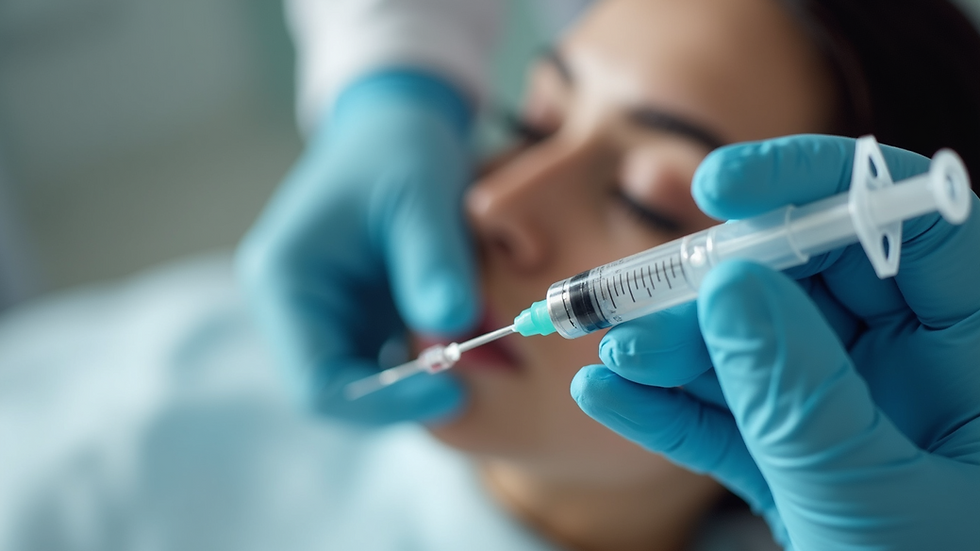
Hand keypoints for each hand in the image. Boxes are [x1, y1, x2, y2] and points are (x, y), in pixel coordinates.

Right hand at [237, 71, 479, 424]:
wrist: (397, 124)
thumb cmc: (400, 148)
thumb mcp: (422, 194)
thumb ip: (433, 261)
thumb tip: (452, 327)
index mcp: (284, 280)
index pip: (316, 383)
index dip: (382, 403)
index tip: (453, 391)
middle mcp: (290, 306)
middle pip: (336, 391)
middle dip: (401, 394)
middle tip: (469, 380)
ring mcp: (319, 313)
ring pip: (362, 382)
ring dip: (414, 379)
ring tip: (469, 351)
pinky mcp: (351, 315)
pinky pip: (382, 360)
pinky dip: (421, 360)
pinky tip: (458, 338)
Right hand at [572, 135, 979, 548]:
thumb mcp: (873, 501)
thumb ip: (802, 395)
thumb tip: (735, 286)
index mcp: (976, 364)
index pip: (913, 227)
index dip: (819, 186)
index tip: (722, 187)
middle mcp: (911, 378)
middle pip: (808, 282)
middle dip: (713, 280)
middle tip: (635, 290)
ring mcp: (842, 422)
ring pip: (751, 353)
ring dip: (672, 348)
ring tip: (608, 351)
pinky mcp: (789, 472)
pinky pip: (724, 423)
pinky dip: (666, 410)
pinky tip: (609, 396)